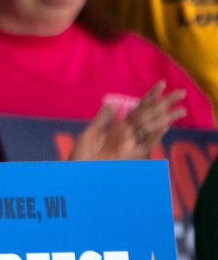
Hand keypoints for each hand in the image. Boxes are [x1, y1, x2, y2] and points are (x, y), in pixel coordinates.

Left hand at [68, 82, 186, 160]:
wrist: (78, 175)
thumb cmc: (81, 156)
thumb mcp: (90, 134)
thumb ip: (102, 120)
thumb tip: (113, 104)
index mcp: (119, 128)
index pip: (139, 108)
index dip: (151, 96)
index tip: (162, 84)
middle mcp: (127, 136)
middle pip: (149, 116)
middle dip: (164, 104)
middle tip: (181, 92)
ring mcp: (129, 146)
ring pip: (150, 129)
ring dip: (165, 119)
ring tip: (180, 110)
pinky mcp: (128, 158)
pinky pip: (144, 146)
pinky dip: (152, 136)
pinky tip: (162, 127)